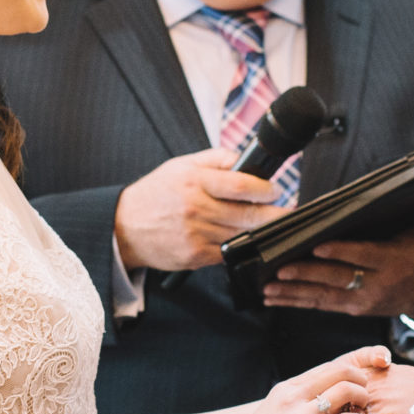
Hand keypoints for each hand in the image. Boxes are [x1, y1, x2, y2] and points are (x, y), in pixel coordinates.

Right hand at [116, 149, 289, 272]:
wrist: (124, 227)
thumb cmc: (156, 194)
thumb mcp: (181, 166)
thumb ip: (215, 159)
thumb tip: (245, 158)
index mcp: (194, 181)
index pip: (240, 185)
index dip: (265, 189)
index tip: (275, 190)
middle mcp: (195, 208)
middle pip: (247, 214)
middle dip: (275, 214)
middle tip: (289, 212)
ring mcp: (195, 234)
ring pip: (241, 235)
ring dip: (262, 231)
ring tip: (275, 226)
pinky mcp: (195, 256)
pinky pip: (228, 251)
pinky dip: (242, 246)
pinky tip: (250, 240)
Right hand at [216, 347, 392, 413]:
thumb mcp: (272, 413)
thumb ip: (293, 403)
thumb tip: (312, 401)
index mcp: (286, 389)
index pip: (328, 367)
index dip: (349, 374)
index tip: (357, 387)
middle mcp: (294, 397)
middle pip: (341, 371)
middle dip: (360, 380)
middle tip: (366, 397)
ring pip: (346, 391)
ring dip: (362, 400)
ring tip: (363, 413)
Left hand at [260, 199, 413, 316]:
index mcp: (391, 262)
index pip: (363, 256)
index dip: (340, 252)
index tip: (317, 247)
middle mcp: (374, 285)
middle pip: (337, 279)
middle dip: (307, 275)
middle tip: (282, 271)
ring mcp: (362, 300)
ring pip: (324, 296)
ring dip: (295, 294)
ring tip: (269, 291)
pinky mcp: (354, 308)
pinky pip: (323, 305)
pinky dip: (298, 302)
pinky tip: (276, 299)